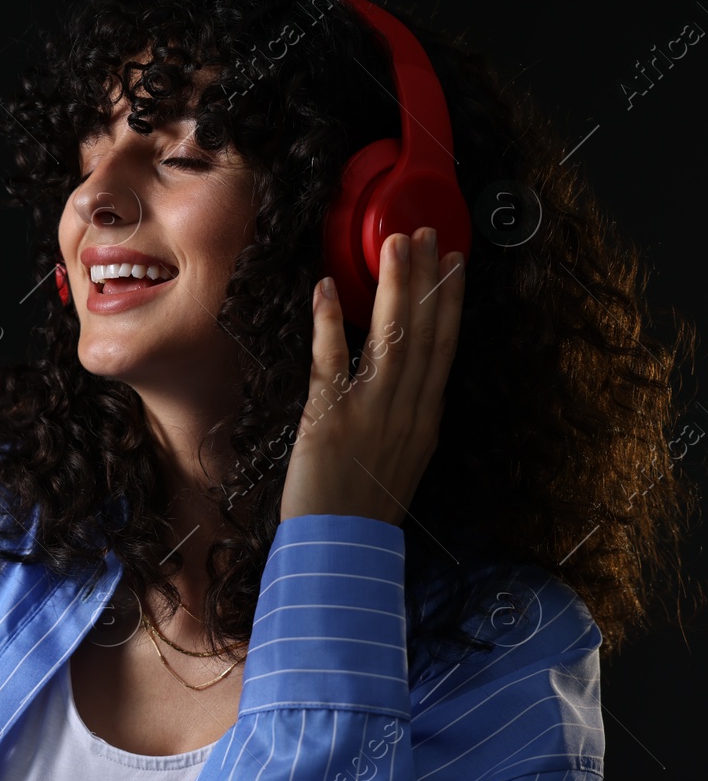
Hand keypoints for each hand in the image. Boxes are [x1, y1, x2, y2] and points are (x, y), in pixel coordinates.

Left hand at [279, 227, 464, 524]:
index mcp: (424, 419)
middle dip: (426, 279)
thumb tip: (410, 386)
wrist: (339, 549)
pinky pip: (330, 362)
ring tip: (392, 244)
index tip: (454, 261)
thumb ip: (407, 420)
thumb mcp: (402, 461)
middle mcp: (404, 410)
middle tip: (426, 231)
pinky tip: (326, 287)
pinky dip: (328, 323)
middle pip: (423, 333)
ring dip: (391, 288)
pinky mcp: (329, 418)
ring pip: (389, 338)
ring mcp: (369, 412)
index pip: (443, 347)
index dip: (449, 301)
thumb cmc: (363, 510)